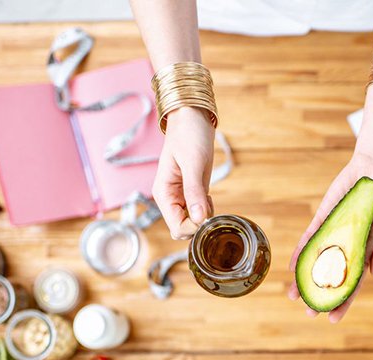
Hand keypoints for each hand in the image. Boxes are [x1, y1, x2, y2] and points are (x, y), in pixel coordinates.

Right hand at [152, 106, 215, 238]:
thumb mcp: (193, 163)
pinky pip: (197, 212)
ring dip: (203, 216)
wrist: (192, 116)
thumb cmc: (189, 134)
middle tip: (209, 202)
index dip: (194, 227)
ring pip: (191, 222)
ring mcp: (180, 196)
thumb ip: (194, 191)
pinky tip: (209, 195)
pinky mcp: (191, 192)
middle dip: (199, 223)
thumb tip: (198, 219)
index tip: (208, 212)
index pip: (177, 228)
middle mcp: (169, 198)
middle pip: (183, 229)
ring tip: (208, 196)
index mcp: (163, 193)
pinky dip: (206, 209)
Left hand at [288, 152, 372, 322]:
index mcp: (369, 250)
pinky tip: (292, 266)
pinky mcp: (325, 217)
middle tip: (310, 314)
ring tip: (293, 297)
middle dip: (321, 295)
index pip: (354, 282)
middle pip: (333, 276)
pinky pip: (311, 237)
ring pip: (318, 260)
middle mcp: (350, 245)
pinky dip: (302, 251)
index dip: (344, 300)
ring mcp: (336, 232)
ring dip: (305, 279)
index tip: (334, 318)